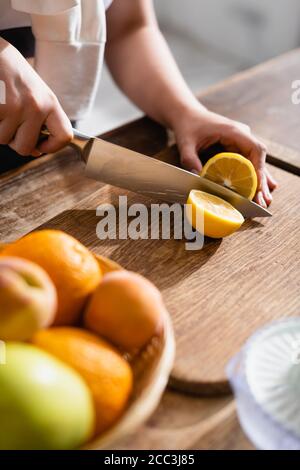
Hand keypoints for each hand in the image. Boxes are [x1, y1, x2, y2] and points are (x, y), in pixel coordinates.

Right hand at [0, 39, 72, 155]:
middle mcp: (36, 106)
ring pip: (3, 139)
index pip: (64, 135)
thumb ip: (37, 118)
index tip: (40, 146)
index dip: (52, 147)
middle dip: (13, 140)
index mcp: (49, 101)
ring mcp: (15, 108)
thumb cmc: (6, 68)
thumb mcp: (30, 90)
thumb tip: (36, 151)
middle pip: (25, 147)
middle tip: (8, 121)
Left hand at [172, 106, 277, 206]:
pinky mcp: (236, 148)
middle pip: (258, 159)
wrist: (187, 115)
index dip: (259, 168)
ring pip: (255, 163)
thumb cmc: (188, 126)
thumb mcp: (185, 143)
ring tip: (265, 200)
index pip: (255, 149)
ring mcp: (241, 142)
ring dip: (260, 181)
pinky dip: (252, 177)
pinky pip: (248, 163)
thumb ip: (190, 160)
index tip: (258, 186)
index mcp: (234, 131)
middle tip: (263, 201)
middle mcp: (242, 136)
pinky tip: (260, 191)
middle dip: (261, 181)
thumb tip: (197, 178)